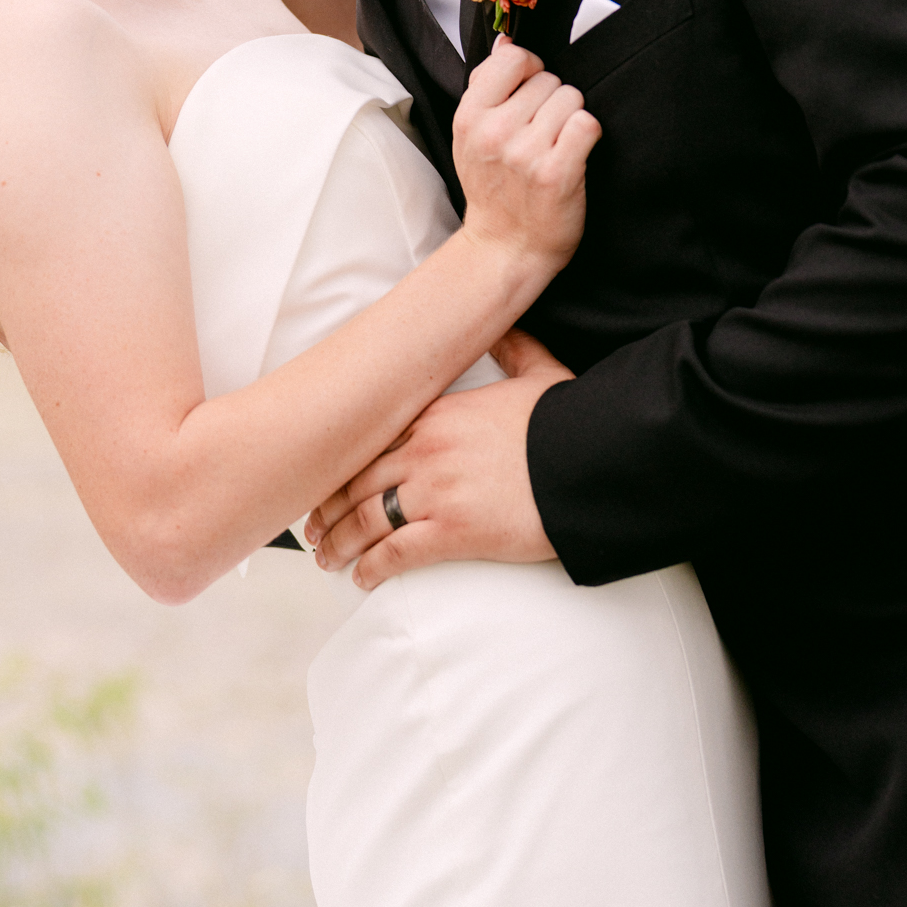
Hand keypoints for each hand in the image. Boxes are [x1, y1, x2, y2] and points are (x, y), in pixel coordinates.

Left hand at [305, 345, 573, 588]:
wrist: (590, 461)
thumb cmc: (568, 423)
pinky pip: (396, 553)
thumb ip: (516, 349)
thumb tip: (507, 328)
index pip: (373, 440)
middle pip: (358, 481)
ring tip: (328, 558)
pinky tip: (362, 578)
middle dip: (331, 509)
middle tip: (316, 528)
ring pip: (366, 519)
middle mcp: (425, 451)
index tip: (329, 480)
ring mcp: (435, 492)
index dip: (343, 465)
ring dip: (340, 543)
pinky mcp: (452, 531)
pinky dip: (372, 567)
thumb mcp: (541, 374)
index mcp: (439, 414)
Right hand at [452, 39, 598, 281]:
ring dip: (570, 118)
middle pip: (549, 79)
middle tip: (540, 132)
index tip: (530, 89)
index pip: (513, 60)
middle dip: (551, 100)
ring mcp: (526, 153)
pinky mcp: (558, 173)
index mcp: (470, 118)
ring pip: (571, 98)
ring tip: (556, 144)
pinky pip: (587, 124)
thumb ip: (485, 86)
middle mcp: (495, 133)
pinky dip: (587, 135)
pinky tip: (574, 152)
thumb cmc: (492, 189)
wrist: (505, 247)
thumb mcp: (470, 136)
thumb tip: (506, 43)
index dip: (529, 69)